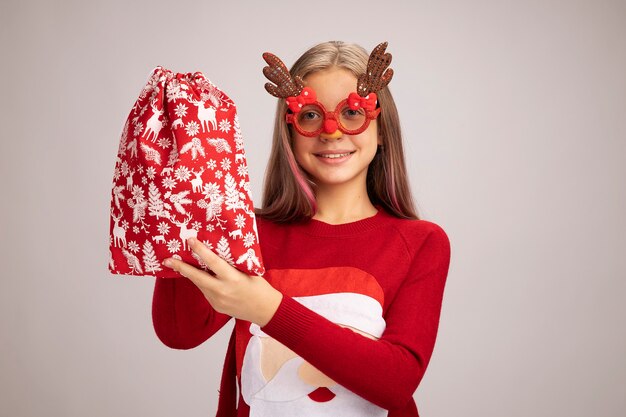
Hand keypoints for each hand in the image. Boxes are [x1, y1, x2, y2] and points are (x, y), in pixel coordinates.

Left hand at [162, 237, 281, 326]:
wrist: (265, 310)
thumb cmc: (260, 287)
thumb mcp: (250, 271)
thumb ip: (233, 264)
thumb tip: (218, 251)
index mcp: (233, 279)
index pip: (213, 262)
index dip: (200, 251)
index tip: (190, 240)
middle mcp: (222, 291)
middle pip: (197, 277)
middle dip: (181, 268)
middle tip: (167, 260)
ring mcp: (217, 301)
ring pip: (200, 284)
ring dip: (191, 274)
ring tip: (178, 265)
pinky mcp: (216, 306)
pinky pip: (206, 291)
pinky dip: (203, 283)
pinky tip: (201, 277)